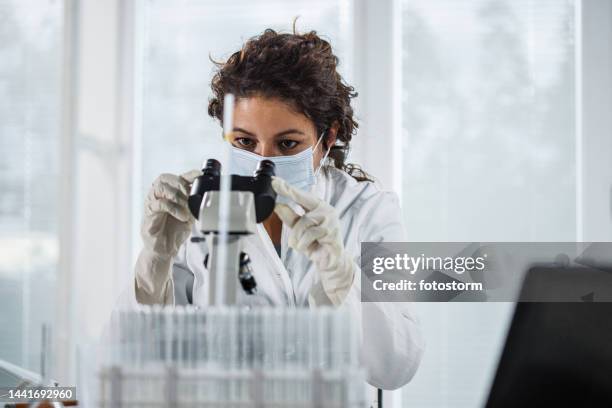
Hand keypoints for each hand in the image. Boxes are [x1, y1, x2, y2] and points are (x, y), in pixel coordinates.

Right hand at [141, 170, 200, 258]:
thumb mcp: (190, 213)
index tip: (199, 175)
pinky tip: (181, 216)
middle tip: (190, 194)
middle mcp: (158, 195)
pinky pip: (158, 204)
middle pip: (164, 178)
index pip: (177, 177)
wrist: (166, 248)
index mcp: (169, 192)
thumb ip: (194, 202)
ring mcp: (151, 203)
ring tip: (185, 206)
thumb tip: (204, 191)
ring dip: (175, 195)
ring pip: (159, 188)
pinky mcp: (148, 213)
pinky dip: (173, 208)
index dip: (188, 174)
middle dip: (180, 183)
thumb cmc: (175, 230)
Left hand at [272, 177, 354, 304]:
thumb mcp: (299, 230)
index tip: (275, 181)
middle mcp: (326, 209)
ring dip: (296, 237)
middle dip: (289, 191)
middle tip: (276, 183)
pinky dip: (303, 243)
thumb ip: (290, 217)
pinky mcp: (332, 231)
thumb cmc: (316, 244)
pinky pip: (309, 235)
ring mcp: (330, 220)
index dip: (288, 187)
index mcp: (318, 207)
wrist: (331, 262)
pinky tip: (307, 248)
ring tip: (299, 245)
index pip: (301, 195)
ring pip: (303, 222)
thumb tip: (277, 205)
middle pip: (303, 199)